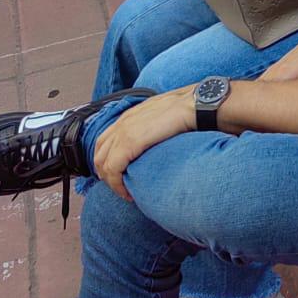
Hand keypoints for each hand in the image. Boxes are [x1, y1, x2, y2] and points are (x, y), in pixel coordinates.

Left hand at [92, 87, 194, 201]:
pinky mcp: (129, 142)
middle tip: (121, 187)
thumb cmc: (188, 109)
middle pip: (99, 154)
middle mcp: (122, 122)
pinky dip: (117, 184)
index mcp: (130, 116)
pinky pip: (113, 169)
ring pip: (103, 163)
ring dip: (111, 182)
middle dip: (106, 175)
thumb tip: (158, 138)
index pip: (105, 142)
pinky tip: (128, 193)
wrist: (197, 104)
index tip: (121, 176)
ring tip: (125, 193)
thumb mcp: (164, 114)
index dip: (108, 162)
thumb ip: (153, 125)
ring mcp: (124, 131)